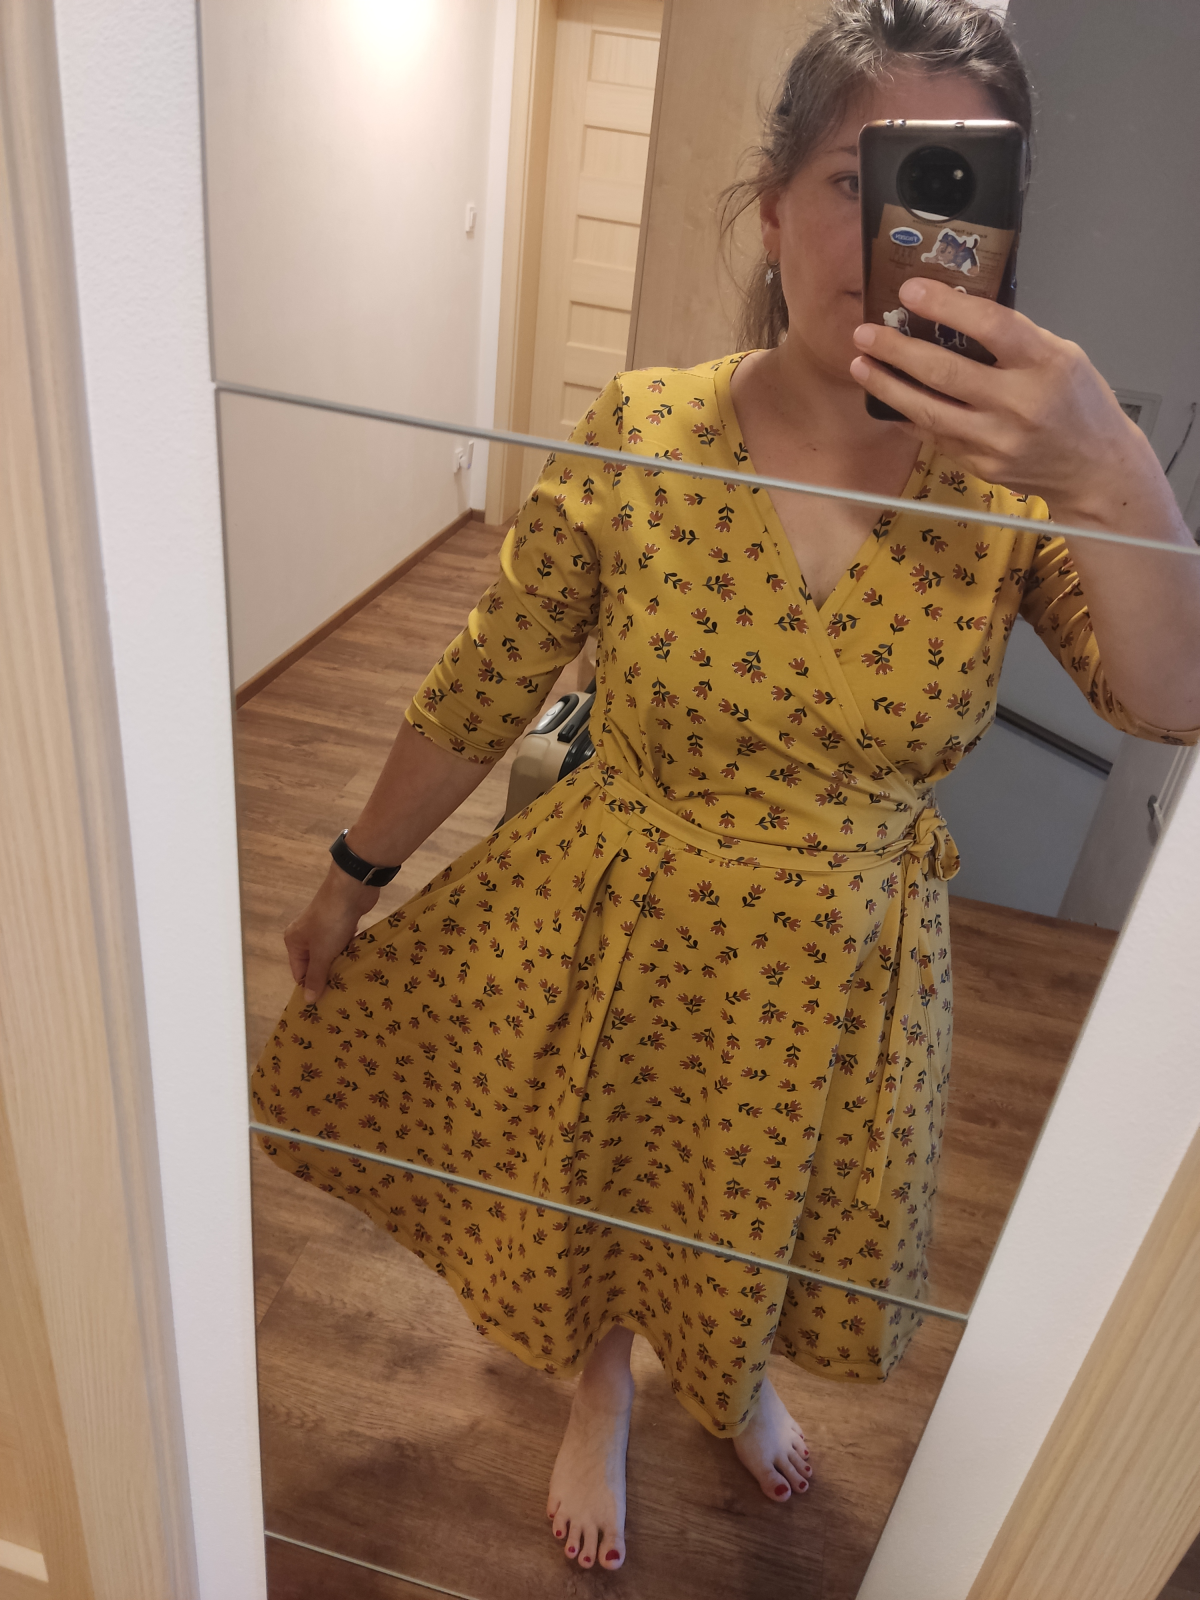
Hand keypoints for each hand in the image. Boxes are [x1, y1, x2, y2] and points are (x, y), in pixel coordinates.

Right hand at [283, 865, 379, 1003]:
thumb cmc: (331, 922)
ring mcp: (325, 928)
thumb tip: (308, 1000)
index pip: (300, 973)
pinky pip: (344, 943)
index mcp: (295, 942)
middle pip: (316, 963)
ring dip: (342, 964)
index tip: (327, 1002)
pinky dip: (351, 951)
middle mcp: (306, 935)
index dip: (312, 987)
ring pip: (332, 954)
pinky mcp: (342, 922)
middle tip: (343, 995)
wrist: (352, 889)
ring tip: (354, 982)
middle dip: (329, 976)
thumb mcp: (322, 953)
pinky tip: (361, 963)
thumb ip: (316, 976)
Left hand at [849, 277, 1154, 528]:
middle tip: (866, 332)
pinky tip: (886, 399)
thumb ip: (1015, 338)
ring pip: (928, 411)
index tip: (910, 291)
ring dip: (888, 386)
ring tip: (861, 364)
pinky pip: (933, 436)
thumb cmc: (1079, 404)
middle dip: (896, 350)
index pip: (990, 326)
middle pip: (944, 372)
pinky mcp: (981, 465)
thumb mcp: (1063, 355)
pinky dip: (907, 416)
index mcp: (1045, 364)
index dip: (945, 305)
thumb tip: (956, 312)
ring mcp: (997, 440)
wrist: (1094, 468)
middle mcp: (1019, 403)